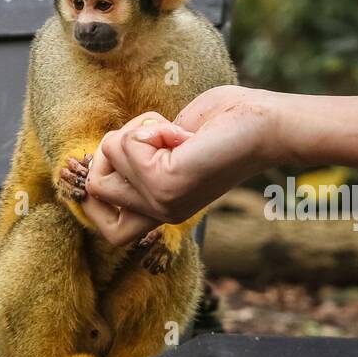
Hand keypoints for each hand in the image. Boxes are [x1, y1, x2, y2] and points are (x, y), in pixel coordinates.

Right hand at [83, 87, 276, 242]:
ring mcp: (162, 202)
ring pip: (106, 157)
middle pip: (93, 188)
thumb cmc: (221, 124)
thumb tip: (99, 153)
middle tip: (151, 135)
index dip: (98, 191)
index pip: (108, 232)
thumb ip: (135, 157)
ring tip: (173, 132)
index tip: (123, 155)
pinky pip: (127, 145)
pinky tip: (181, 134)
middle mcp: (161, 213)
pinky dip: (149, 127)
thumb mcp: (166, 147)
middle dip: (112, 147)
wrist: (264, 125)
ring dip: (135, 130)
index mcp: (163, 210)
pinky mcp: (166, 184)